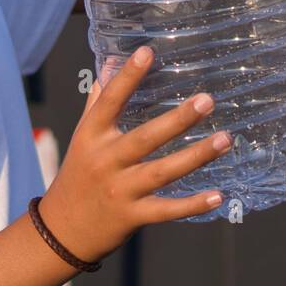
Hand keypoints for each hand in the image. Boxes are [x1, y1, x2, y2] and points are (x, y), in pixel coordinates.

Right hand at [36, 46, 231, 263]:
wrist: (60, 232)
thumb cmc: (78, 175)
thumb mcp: (83, 136)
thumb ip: (98, 100)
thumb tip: (109, 60)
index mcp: (92, 136)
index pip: (109, 101)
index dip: (127, 77)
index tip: (147, 52)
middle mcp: (105, 161)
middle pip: (145, 138)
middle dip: (177, 120)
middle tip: (207, 100)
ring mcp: (120, 191)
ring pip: (162, 172)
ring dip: (195, 156)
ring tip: (225, 139)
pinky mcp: (132, 217)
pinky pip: (167, 210)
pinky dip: (192, 204)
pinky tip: (219, 195)